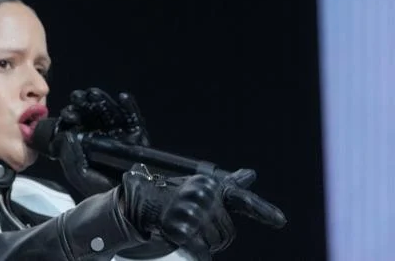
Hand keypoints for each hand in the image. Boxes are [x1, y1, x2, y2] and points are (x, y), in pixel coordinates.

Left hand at [53, 88, 149, 197]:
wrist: (126, 201)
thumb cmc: (101, 189)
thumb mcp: (79, 174)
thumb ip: (69, 156)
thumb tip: (65, 135)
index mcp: (88, 142)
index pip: (79, 123)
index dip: (73, 115)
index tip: (67, 112)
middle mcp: (104, 136)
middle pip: (95, 114)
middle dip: (86, 104)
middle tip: (77, 96)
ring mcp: (121, 134)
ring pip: (112, 113)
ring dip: (103, 101)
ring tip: (94, 94)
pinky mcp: (137, 136)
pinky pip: (133, 118)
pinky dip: (129, 107)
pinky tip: (122, 98)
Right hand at [120, 164, 286, 260]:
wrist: (145, 201)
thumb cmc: (181, 195)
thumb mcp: (205, 186)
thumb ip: (231, 184)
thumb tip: (250, 173)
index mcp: (211, 184)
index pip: (242, 198)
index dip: (263, 210)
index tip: (281, 220)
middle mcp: (202, 195)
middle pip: (228, 232)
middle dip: (217, 235)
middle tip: (199, 226)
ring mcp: (189, 212)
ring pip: (215, 243)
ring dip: (205, 243)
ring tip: (189, 229)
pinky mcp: (178, 229)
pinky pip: (201, 251)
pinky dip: (200, 254)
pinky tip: (193, 248)